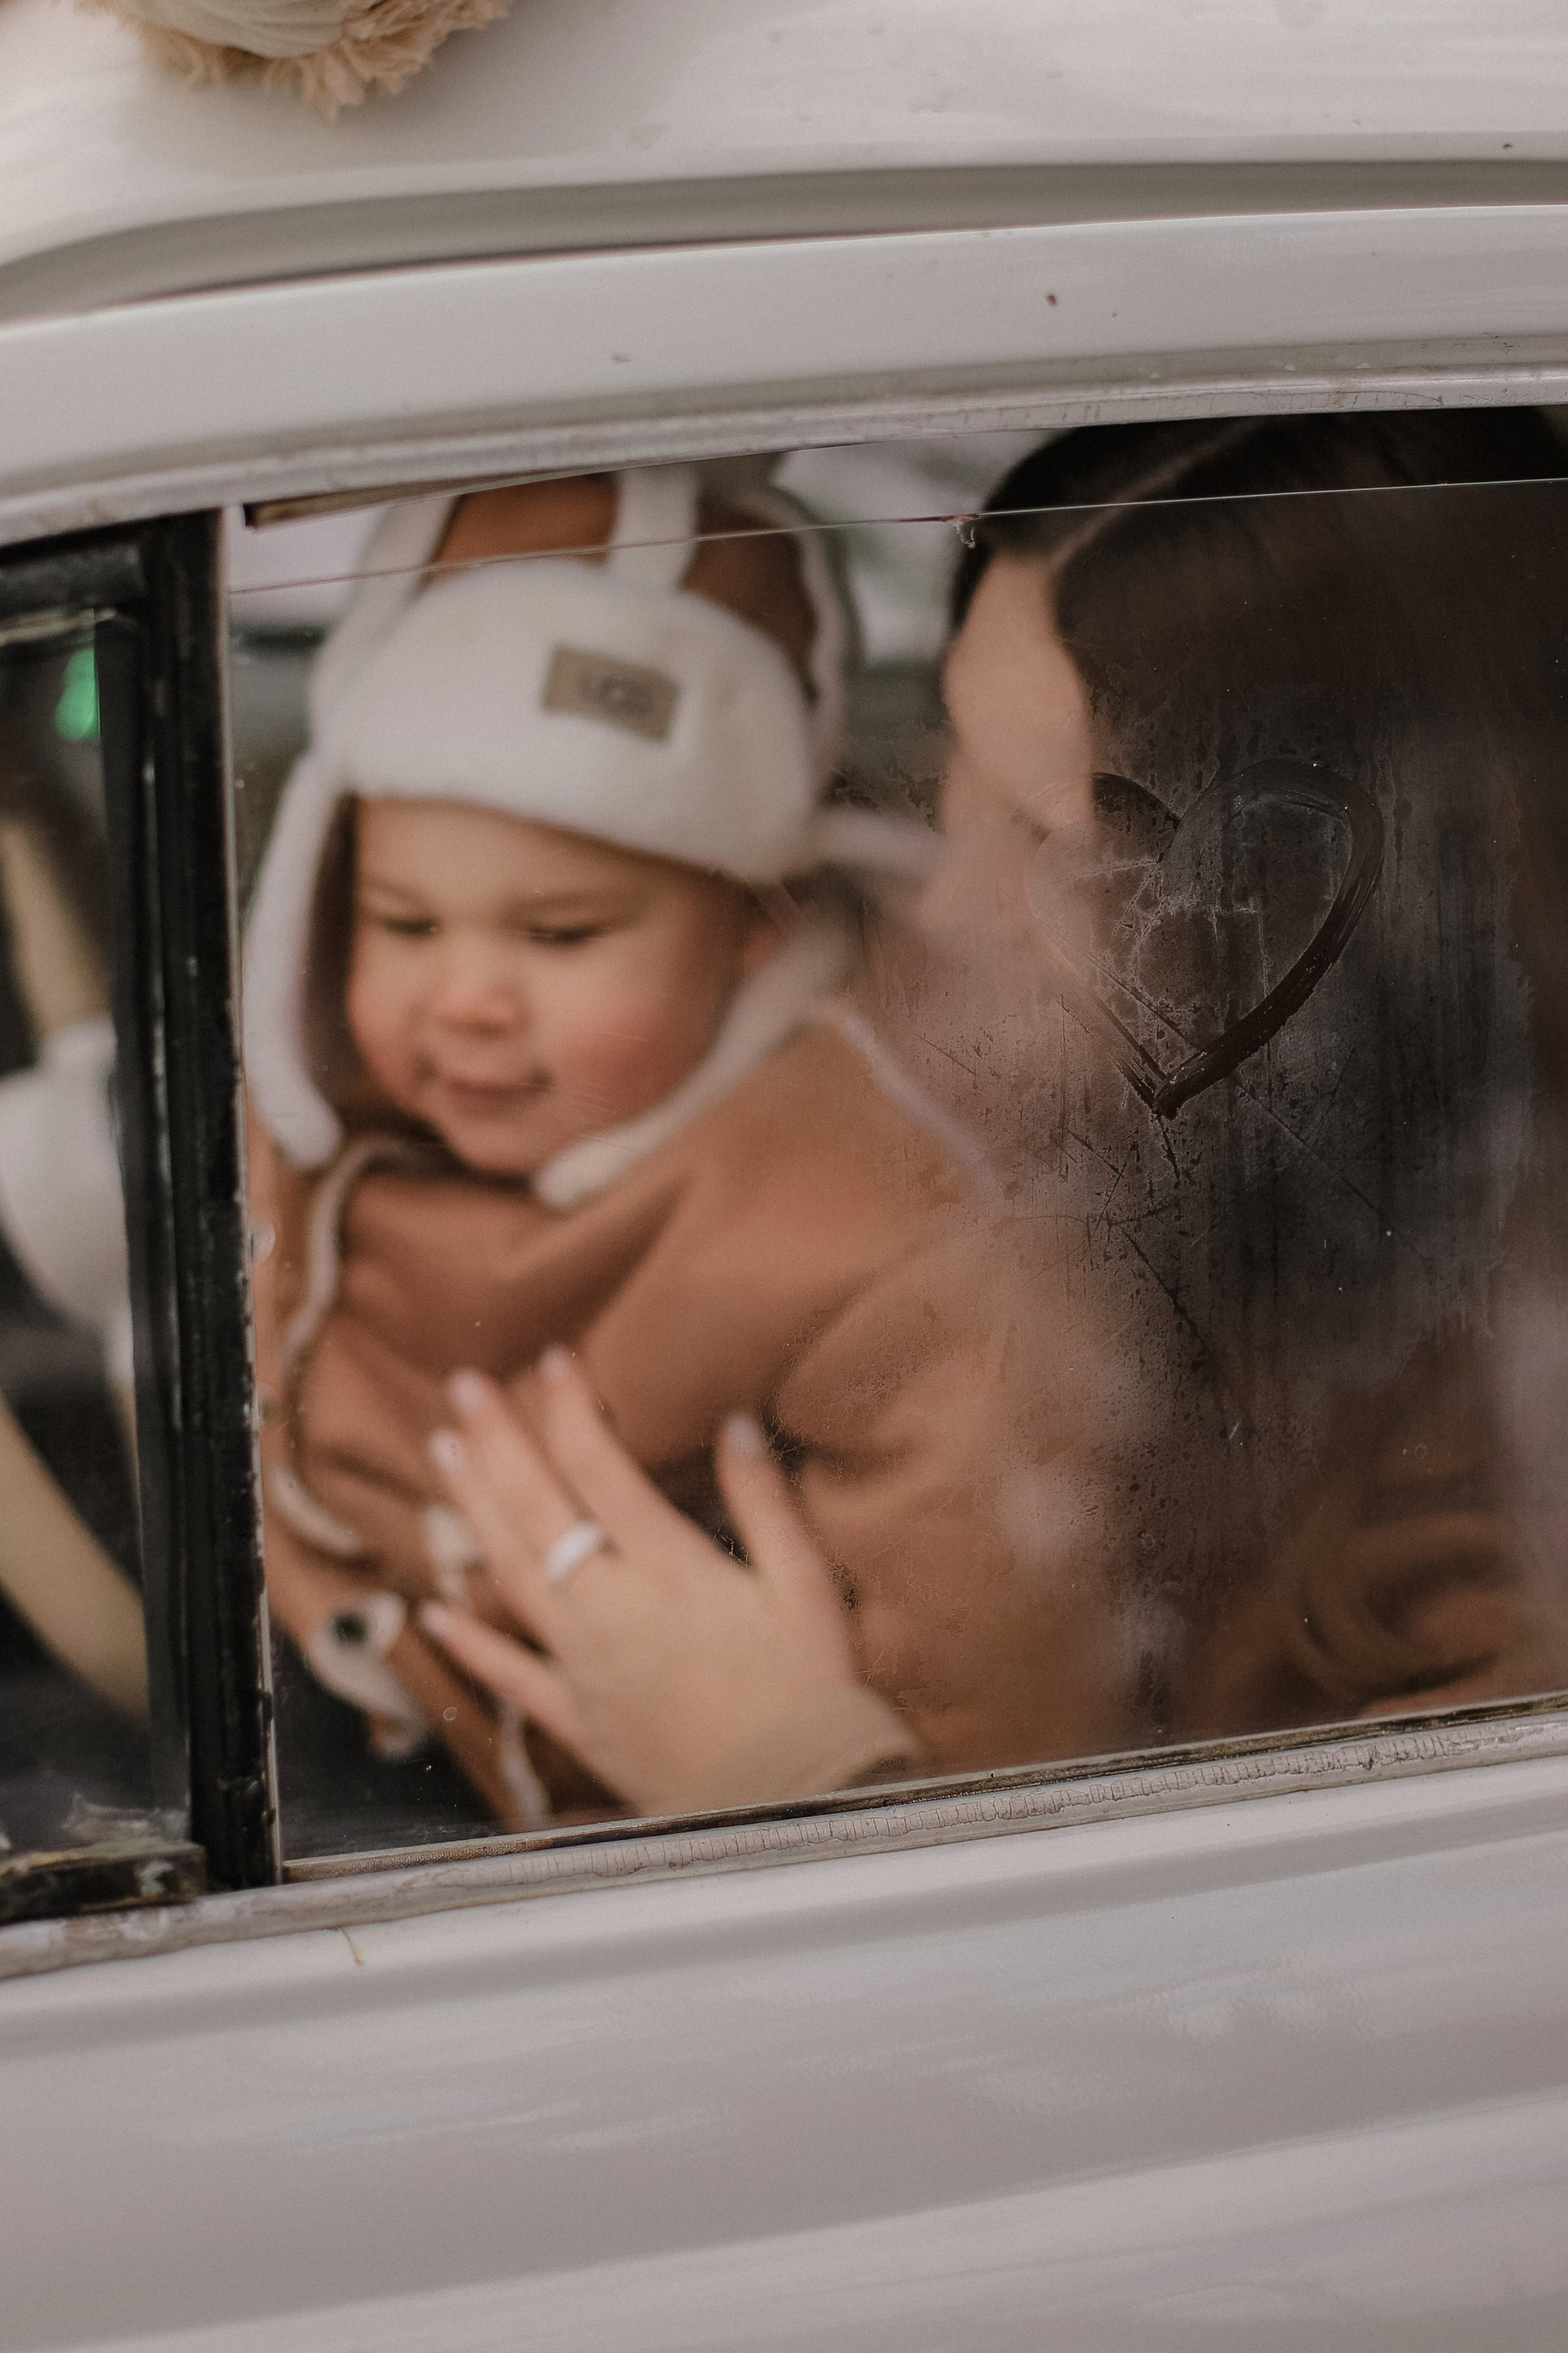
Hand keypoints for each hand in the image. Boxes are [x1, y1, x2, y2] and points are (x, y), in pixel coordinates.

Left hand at [418, 1349, 861, 1814]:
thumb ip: (764, 1501)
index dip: (570, 1408)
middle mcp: (609, 1609)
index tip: (552, 1359)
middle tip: (463, 1385)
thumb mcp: (805, 1584)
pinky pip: (509, 1675)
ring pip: (508, 1575)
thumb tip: (735, 1422)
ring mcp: (582, 1666)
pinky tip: (432, 1608)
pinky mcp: (576, 1719)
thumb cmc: (810, 1688)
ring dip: (471, 1510)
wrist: (790, 1800)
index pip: (600, 1468)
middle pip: (536, 1509)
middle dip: (497, 1440)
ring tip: (440, 1453)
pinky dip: (467, 1642)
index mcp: (668, 1569)